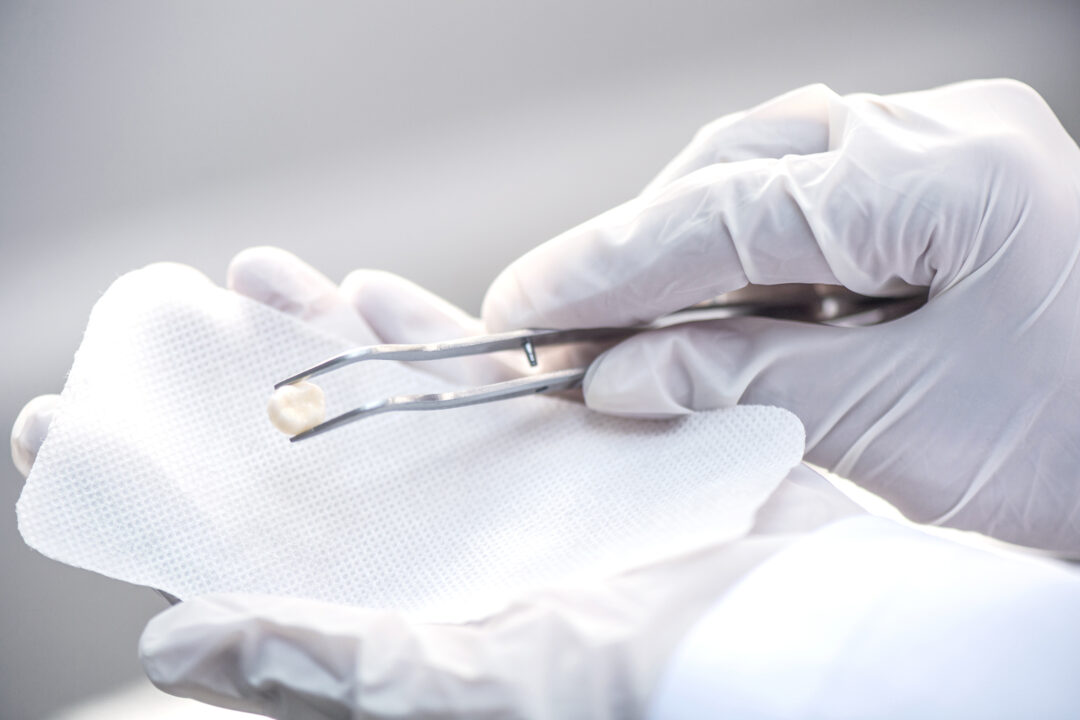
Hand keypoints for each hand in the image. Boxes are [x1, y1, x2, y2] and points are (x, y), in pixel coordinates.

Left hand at [13, 247, 861, 718]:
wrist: (793, 631)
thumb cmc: (644, 688)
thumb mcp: (482, 689)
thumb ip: (340, 670)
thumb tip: (179, 637)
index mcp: (397, 619)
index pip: (246, 562)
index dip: (158, 507)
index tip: (74, 441)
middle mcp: (436, 551)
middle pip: (308, 466)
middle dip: (231, 397)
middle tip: (161, 334)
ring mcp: (498, 489)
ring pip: (387, 401)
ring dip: (319, 338)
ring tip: (257, 279)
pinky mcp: (566, 439)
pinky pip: (480, 373)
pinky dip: (429, 333)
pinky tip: (374, 296)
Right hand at [481, 79, 1079, 555]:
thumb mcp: (896, 427)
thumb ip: (742, 381)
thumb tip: (617, 373)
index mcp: (949, 175)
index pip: (727, 208)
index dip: (608, 264)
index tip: (524, 308)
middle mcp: (945, 135)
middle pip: (737, 169)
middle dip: (637, 253)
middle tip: (555, 325)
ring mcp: (947, 157)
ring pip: (767, 180)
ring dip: (685, 260)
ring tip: (616, 331)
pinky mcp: (942, 196)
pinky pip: (812, 214)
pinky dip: (745, 272)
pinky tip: (704, 320)